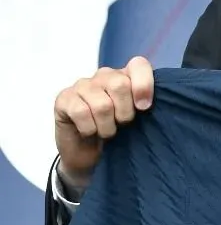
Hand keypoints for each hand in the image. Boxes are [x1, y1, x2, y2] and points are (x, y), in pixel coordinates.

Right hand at [53, 56, 153, 190]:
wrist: (90, 159)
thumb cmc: (120, 138)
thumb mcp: (139, 123)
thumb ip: (146, 108)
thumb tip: (151, 105)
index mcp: (126, 77)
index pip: (138, 64)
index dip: (144, 85)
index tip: (144, 108)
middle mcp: (104, 76)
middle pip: (120, 84)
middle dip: (125, 113)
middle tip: (122, 125)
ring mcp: (82, 85)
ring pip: (101, 103)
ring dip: (107, 127)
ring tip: (106, 132)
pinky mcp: (64, 99)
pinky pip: (81, 112)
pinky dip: (89, 129)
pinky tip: (88, 132)